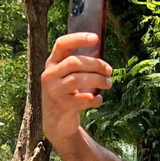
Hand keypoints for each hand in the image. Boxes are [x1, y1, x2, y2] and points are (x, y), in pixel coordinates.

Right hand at [42, 31, 113, 150]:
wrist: (57, 122)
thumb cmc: (67, 94)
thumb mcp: (67, 77)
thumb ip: (79, 66)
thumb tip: (103, 60)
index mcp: (52, 63)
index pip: (62, 44)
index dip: (78, 39)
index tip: (95, 38)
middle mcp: (49, 75)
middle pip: (74, 62)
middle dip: (96, 65)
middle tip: (109, 71)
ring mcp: (54, 91)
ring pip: (78, 79)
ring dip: (98, 80)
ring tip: (108, 84)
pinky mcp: (61, 106)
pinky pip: (82, 100)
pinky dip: (94, 99)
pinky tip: (99, 100)